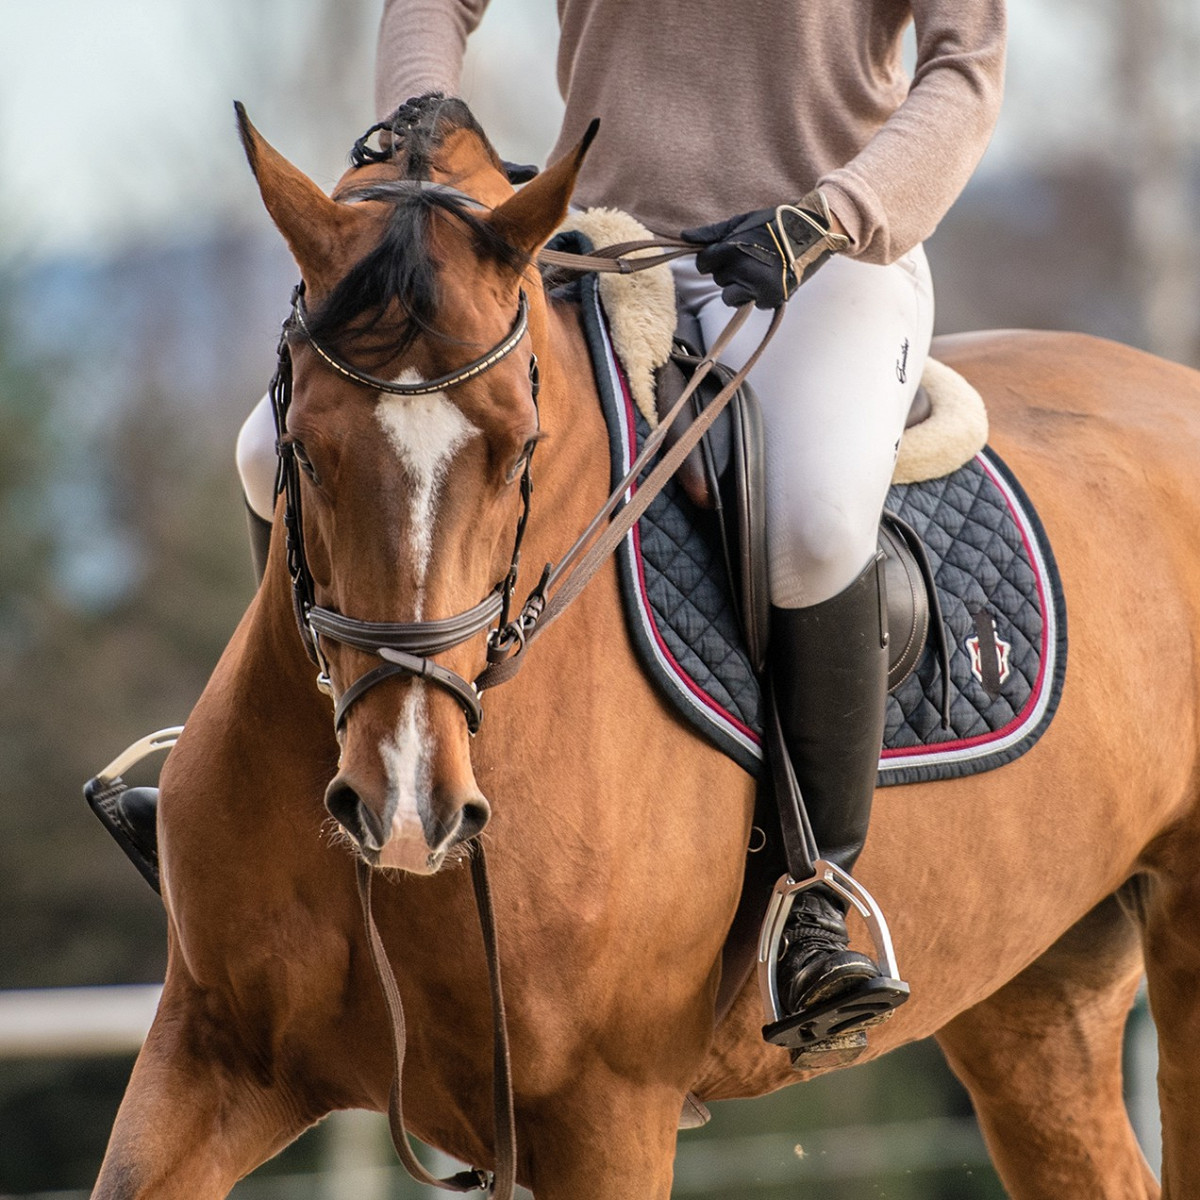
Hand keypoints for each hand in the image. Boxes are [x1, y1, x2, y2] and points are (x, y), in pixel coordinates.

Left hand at [681, 191, 850, 308]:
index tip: (725, 253)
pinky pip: (750, 303)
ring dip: (738, 286)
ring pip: (729, 296)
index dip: (711, 258)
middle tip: (750, 257)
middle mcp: (743, 270)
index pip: (703, 263)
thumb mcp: (742, 221)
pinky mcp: (770, 299)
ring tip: (758, 269)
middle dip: (728, 270)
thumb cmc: (775, 223)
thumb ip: (711, 233)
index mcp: (733, 248)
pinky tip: (769, 278)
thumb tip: (683, 237)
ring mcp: (757, 287)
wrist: (813, 232)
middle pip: (718, 279)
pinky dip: (756, 294)